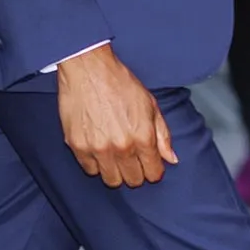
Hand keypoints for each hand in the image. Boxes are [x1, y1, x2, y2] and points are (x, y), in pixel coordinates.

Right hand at [56, 43, 177, 187]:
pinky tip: (98, 149)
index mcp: (143, 137)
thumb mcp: (150, 105)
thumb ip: (162, 135)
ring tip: (114, 155)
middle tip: (132, 159)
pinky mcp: (77, 146)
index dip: (154, 170)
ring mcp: (98, 149)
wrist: (89, 69)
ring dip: (115, 171)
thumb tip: (171, 159)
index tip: (149, 164)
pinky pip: (90, 170)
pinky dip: (95, 163)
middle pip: (133, 181)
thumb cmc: (120, 83)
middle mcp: (121, 147)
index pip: (153, 174)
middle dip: (136, 172)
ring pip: (111, 180)